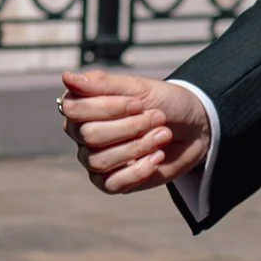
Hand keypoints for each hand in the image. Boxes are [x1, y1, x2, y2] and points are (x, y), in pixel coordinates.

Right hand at [58, 69, 209, 193]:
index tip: (138, 102)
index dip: (107, 107)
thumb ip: (101, 84)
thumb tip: (66, 77)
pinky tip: (157, 156)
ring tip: (163, 135)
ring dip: (138, 146)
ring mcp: (94, 159)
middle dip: (129, 127)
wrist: (193, 127)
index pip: (74, 110)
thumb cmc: (162, 103)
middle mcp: (82, 135)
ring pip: (100, 161)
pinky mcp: (111, 181)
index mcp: (82, 108)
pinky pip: (112, 183)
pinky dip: (138, 170)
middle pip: (89, 136)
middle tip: (156, 117)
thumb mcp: (137, 87)